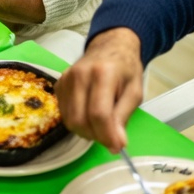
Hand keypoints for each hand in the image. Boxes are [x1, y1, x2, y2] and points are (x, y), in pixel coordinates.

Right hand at [57, 27, 144, 151]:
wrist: (109, 46)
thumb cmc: (126, 69)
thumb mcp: (135, 92)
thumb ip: (124, 117)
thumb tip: (116, 144)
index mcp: (103, 73)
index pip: (98, 113)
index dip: (106, 135)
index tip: (117, 147)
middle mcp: (79, 75)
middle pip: (80, 119)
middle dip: (95, 136)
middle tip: (109, 136)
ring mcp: (65, 79)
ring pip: (69, 120)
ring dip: (86, 131)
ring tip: (101, 125)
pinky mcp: (58, 84)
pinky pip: (64, 113)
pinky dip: (77, 122)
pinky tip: (89, 114)